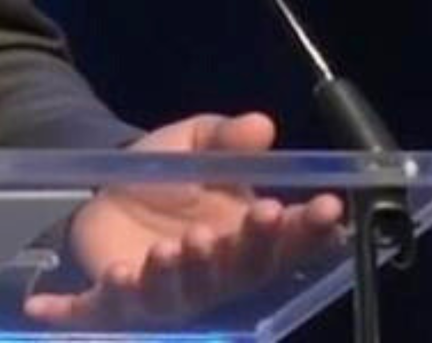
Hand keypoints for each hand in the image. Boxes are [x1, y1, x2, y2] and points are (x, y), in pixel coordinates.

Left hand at [24, 111, 346, 327]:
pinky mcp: (118, 300)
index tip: (326, 207)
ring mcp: (167, 293)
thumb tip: (261, 125)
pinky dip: (118, 295)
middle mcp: (213, 277)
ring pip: (183, 292)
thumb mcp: (192, 145)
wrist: (104, 194)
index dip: (308, 229)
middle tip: (244, 220)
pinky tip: (118, 275)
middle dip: (246, 248)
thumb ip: (226, 139)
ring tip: (177, 245)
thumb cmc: (162, 178)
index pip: (285, 243)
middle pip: (240, 271)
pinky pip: (114, 306)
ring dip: (182, 272)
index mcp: (241, 241)